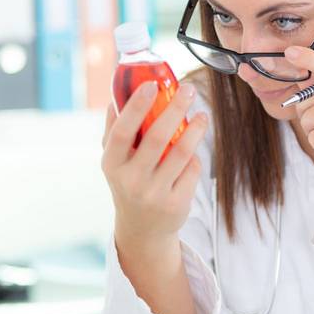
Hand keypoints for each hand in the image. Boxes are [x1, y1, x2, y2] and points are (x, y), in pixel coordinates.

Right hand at [101, 81, 208, 253]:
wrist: (142, 229)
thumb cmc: (129, 182)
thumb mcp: (115, 161)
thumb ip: (115, 129)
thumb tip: (118, 94)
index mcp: (112, 164)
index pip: (122, 132)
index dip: (136, 107)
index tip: (152, 84)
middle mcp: (131, 180)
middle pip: (157, 138)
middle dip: (175, 109)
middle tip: (188, 89)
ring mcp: (154, 194)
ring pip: (181, 153)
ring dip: (195, 129)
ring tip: (202, 115)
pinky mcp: (176, 204)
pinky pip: (192, 169)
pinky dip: (195, 155)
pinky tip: (194, 149)